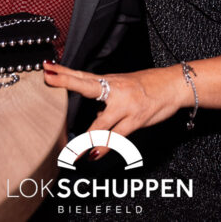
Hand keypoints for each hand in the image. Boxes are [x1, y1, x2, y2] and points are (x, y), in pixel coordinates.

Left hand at [43, 61, 187, 158]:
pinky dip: (104, 146)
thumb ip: (105, 97)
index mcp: (109, 81)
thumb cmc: (148, 85)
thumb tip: (93, 112)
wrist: (173, 85)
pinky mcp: (136, 119)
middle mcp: (115, 90)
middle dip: (66, 81)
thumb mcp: (123, 84)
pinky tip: (94, 154)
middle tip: (48, 77)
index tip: (47, 68)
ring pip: (101, 122)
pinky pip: (117, 136)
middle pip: (86, 85)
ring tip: (70, 151)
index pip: (82, 76)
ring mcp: (125, 105)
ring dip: (84, 139)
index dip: (64, 72)